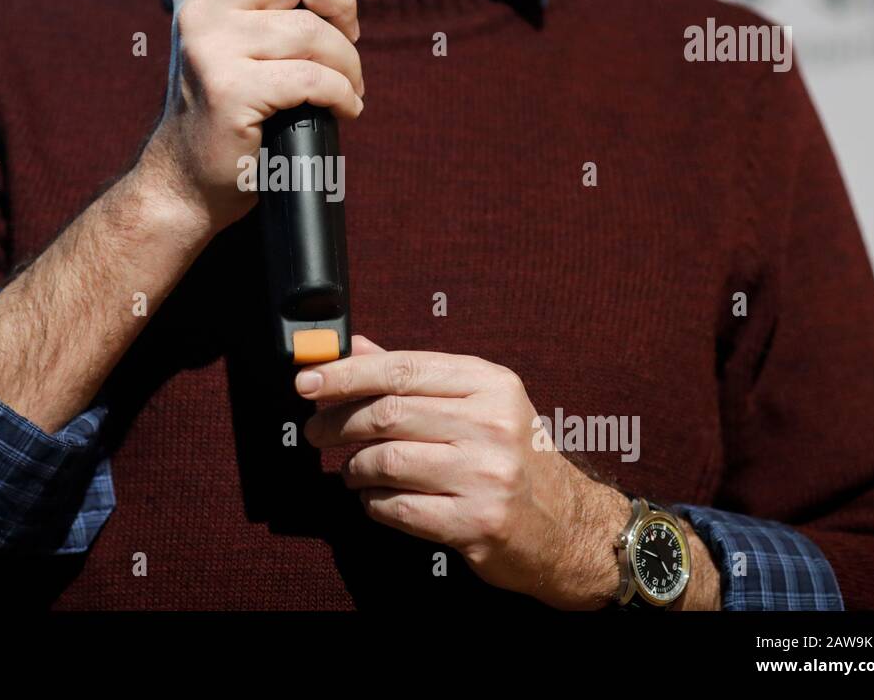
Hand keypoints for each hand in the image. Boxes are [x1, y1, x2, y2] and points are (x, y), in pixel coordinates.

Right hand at [140, 0, 372, 235]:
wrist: (190, 176)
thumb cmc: (232, 102)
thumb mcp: (264, 36)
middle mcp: (199, 9)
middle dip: (342, 4)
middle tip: (349, 38)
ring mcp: (210, 49)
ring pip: (311, 32)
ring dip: (348, 63)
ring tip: (349, 86)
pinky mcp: (230, 91)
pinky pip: (313, 79)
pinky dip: (343, 95)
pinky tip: (345, 108)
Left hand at [299, 336, 631, 609]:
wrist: (566, 526)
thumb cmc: (510, 456)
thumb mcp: (476, 401)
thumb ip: (414, 374)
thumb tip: (353, 347)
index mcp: (490, 384)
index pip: (401, 369)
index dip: (346, 374)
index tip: (307, 381)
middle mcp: (492, 425)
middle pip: (387, 413)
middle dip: (337, 422)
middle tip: (316, 432)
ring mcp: (486, 476)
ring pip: (386, 461)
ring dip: (354, 468)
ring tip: (352, 471)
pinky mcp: (476, 523)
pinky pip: (397, 508)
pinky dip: (373, 503)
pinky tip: (375, 499)